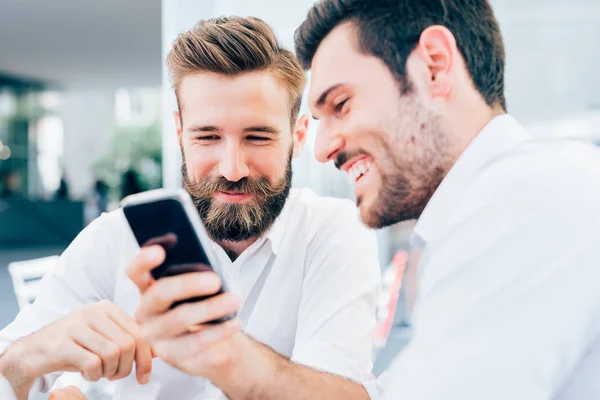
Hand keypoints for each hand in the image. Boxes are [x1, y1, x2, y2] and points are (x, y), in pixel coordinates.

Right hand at [0, 300, 152, 397]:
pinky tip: (86, 374)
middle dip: (125, 367)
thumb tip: (156, 351)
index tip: (144, 376)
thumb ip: (126, 339)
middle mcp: (93, 312)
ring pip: (113, 353)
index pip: (139, 332)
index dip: (145, 358)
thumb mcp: (102, 337)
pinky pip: (93, 364)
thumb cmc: (72, 346)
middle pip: (128, 344)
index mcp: (107, 308)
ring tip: (98, 373)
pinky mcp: (62, 344)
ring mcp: (76, 326)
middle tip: (114, 375)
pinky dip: (93, 376)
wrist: (32, 352)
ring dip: (109, 372)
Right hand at [127, 246, 244, 380]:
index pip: (135, 271)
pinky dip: (219, 332)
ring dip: (210, 308)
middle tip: (215, 280)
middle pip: (160, 294)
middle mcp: (145, 313)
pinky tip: (235, 322)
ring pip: (180, 319)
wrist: (213, 344)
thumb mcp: (197, 287)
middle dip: (188, 284)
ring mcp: (156, 337)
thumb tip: (208, 267)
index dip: (144, 259)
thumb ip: (196, 273)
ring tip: (235, 300)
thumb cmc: (202, 304)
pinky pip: (196, 344)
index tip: (161, 249)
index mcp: (147, 289)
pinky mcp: (172, 357)